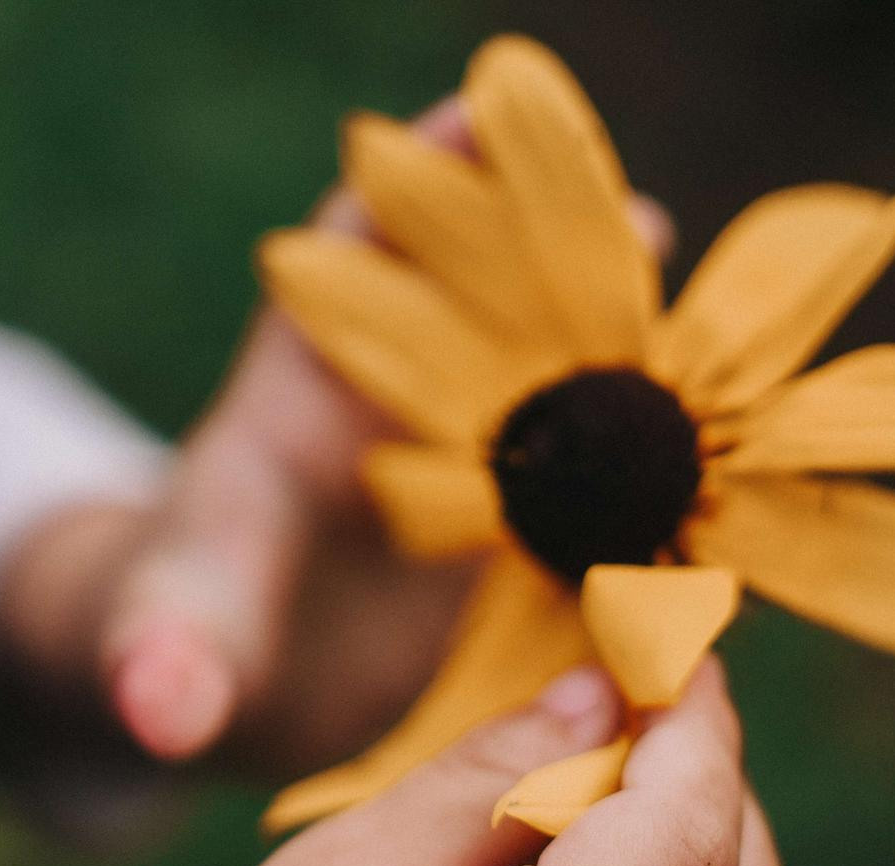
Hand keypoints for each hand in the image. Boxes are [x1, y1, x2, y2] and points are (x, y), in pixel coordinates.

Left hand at [0, 101, 676, 776]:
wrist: (242, 696)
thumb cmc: (185, 622)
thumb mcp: (171, 626)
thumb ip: (169, 652)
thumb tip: (156, 714)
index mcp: (309, 379)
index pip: (362, 243)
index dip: (420, 179)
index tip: (471, 123)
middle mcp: (414, 399)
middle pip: (500, 288)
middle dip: (567, 247)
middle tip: (636, 231)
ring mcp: (490, 464)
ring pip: (582, 378)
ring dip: (647, 360)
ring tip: (722, 352)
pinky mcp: (541, 538)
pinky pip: (620, 494)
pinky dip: (673, 485)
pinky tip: (738, 494)